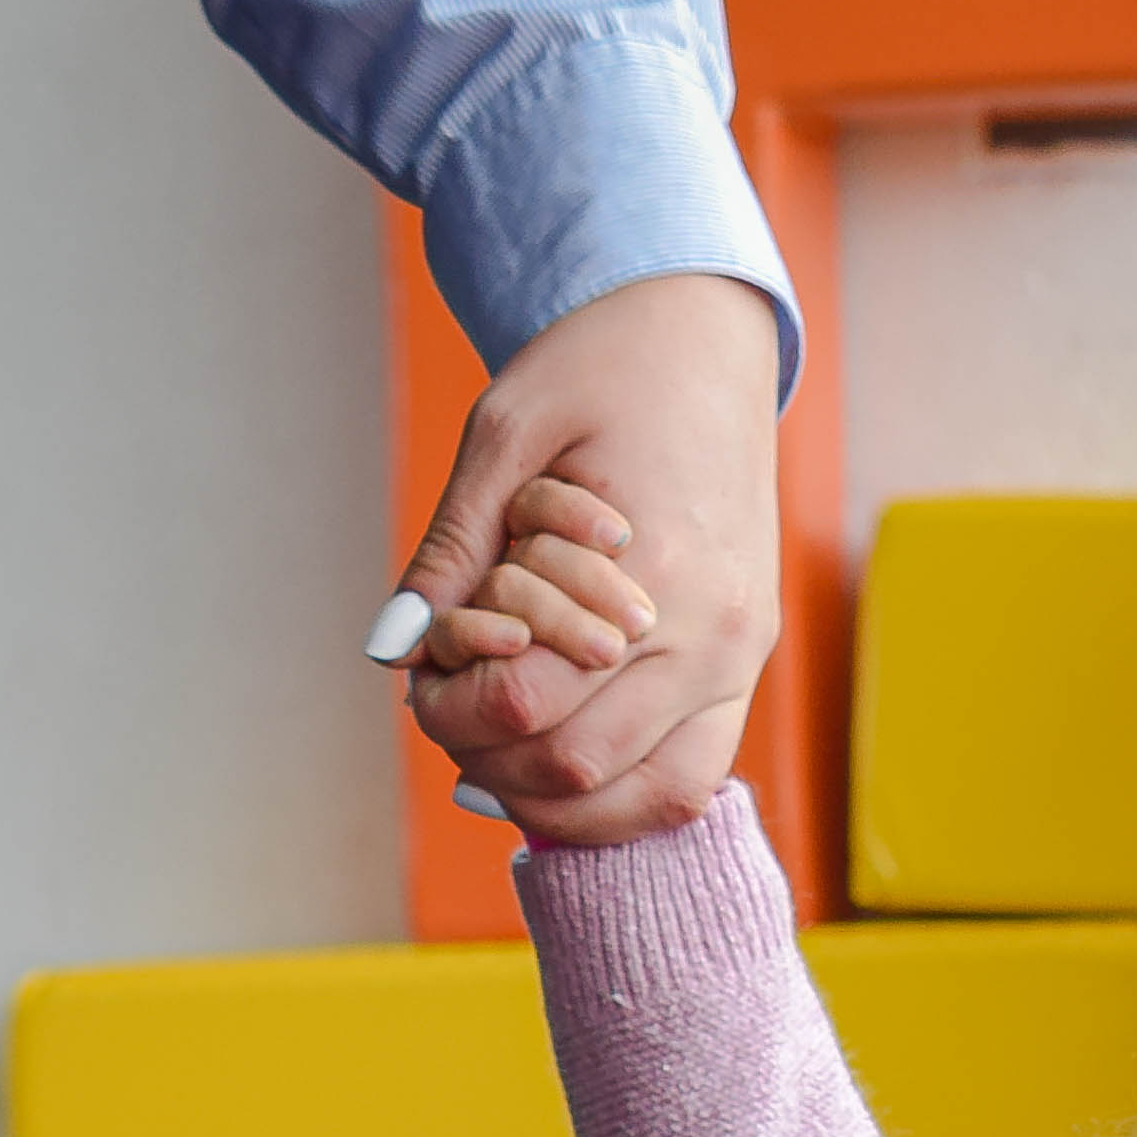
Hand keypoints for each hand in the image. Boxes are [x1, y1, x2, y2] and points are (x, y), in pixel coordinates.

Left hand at [381, 271, 781, 845]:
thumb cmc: (601, 366)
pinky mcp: (747, 665)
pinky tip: (555, 768)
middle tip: (448, 719)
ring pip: (650, 801)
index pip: (532, 705)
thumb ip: (450, 551)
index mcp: (661, 572)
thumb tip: (389, 649)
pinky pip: (689, 778)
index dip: (454, 715)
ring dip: (560, 804)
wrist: (703, 332)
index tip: (418, 687)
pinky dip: (618, 796)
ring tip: (498, 759)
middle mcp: (716, 634)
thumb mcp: (503, 435)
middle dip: (492, 761)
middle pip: (581, 768)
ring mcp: (742, 658)